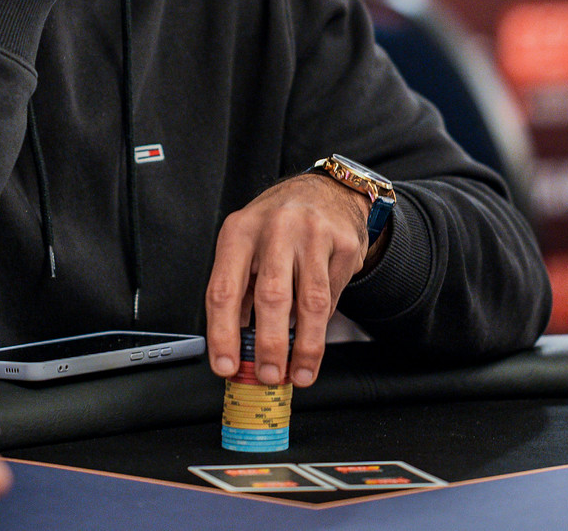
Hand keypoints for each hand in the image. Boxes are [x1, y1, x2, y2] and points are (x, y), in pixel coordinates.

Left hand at [205, 175, 380, 388]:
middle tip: (268, 375)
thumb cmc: (279, 226)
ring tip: (298, 373)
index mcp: (239, 231)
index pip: (224, 290)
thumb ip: (239, 293)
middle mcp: (275, 228)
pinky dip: (323, 323)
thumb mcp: (247, 247)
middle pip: (271, 296)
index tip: (226, 366)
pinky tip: (315, 334)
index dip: (223, 334)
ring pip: (310, 302)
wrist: (327, 192)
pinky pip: (333, 296)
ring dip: (304, 346)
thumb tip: (234, 348)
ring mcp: (313, 234)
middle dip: (269, 345)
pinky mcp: (344, 244)